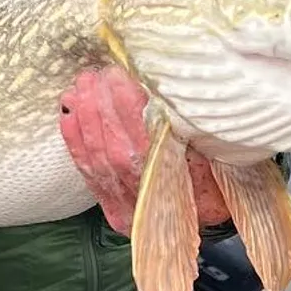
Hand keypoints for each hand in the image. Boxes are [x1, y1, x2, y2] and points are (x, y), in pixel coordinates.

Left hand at [59, 67, 229, 235]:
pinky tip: (69, 115)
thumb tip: (158, 89)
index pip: (148, 142)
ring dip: (85, 121)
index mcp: (189, 186)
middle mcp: (157, 202)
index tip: (117, 74)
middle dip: (100, 109)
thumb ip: (191, 127)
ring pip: (100, 163)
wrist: (214, 216)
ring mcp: (133, 211)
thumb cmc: (221, 174)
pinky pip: (91, 176)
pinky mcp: (117, 214)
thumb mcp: (220, 151)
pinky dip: (76, 144)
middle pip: (118, 152)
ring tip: (79, 88)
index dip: (127, 106)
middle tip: (93, 75)